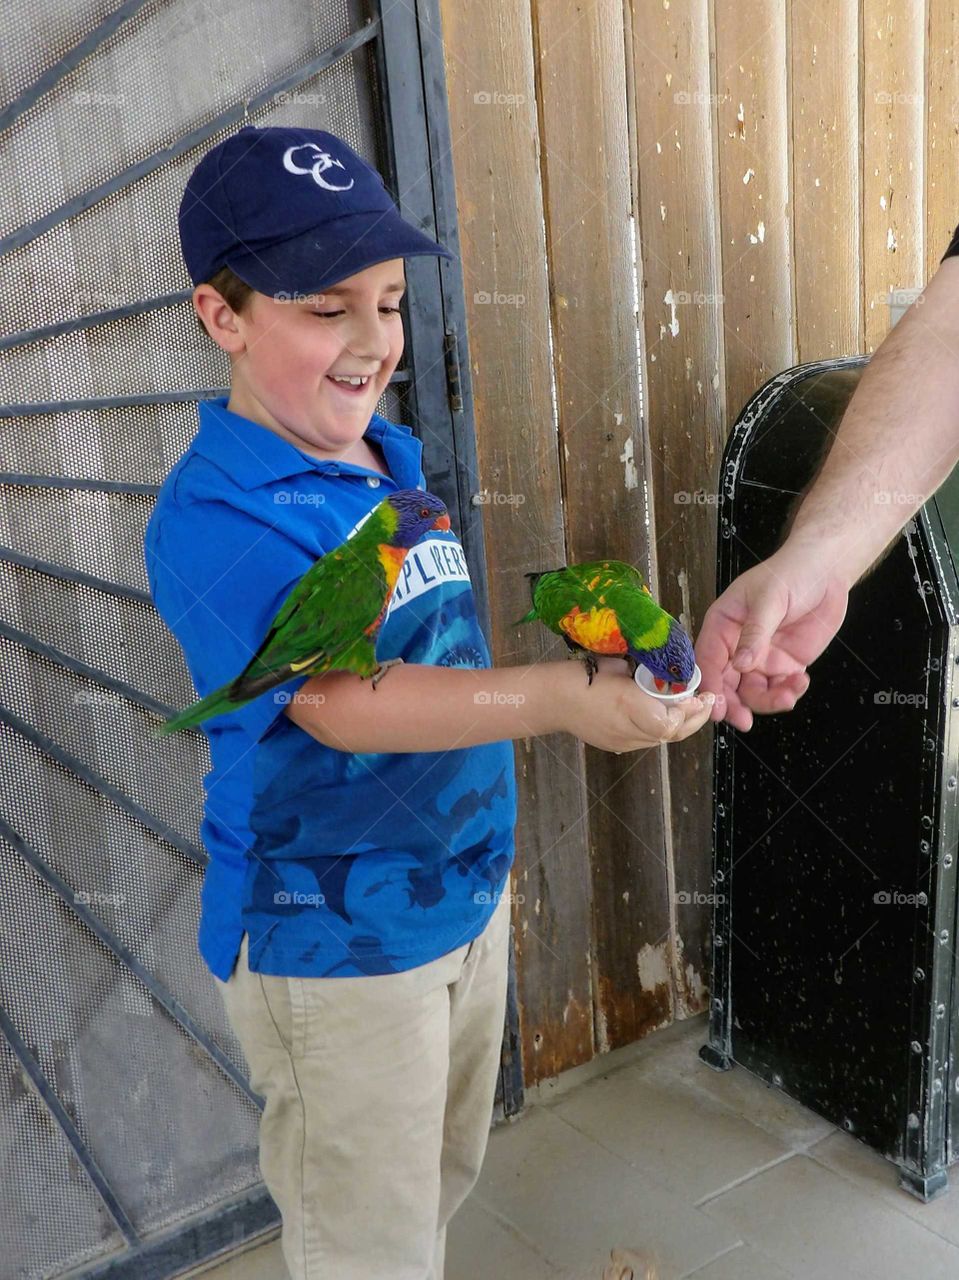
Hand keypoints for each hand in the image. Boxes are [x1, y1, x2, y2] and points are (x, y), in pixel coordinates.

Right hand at [553, 655, 715, 751]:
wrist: (553, 699)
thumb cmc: (583, 675)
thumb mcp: (617, 666)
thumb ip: (645, 676)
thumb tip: (668, 680)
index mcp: (628, 704)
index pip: (670, 722)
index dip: (688, 711)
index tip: (699, 696)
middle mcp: (627, 729)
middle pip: (671, 734)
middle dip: (694, 720)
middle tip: (708, 703)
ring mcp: (621, 742)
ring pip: (662, 739)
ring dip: (681, 725)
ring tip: (694, 709)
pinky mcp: (616, 746)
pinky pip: (648, 740)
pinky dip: (663, 729)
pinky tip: (669, 715)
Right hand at [694, 540, 850, 730]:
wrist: (827, 572)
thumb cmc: (791, 573)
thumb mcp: (770, 599)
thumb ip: (755, 634)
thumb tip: (740, 664)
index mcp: (722, 625)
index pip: (707, 659)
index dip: (708, 684)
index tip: (714, 706)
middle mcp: (736, 646)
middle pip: (725, 684)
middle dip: (733, 704)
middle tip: (743, 720)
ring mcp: (760, 658)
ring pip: (752, 693)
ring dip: (767, 701)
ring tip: (787, 696)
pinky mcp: (784, 665)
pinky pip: (778, 689)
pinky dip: (788, 693)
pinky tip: (801, 682)